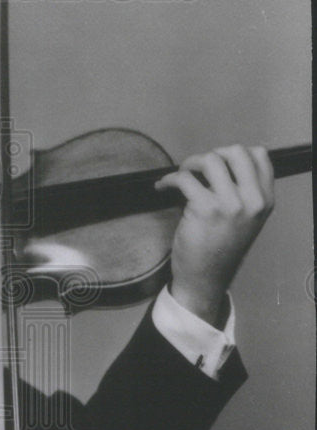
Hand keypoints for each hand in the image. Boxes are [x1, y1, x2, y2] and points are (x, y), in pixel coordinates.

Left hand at [155, 145, 274, 325]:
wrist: (206, 277)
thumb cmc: (221, 247)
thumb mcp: (246, 218)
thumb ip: (243, 191)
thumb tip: (218, 162)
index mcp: (265, 199)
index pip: (259, 155)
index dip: (233, 154)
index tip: (217, 164)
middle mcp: (253, 200)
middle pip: (235, 152)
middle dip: (212, 155)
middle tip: (196, 168)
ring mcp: (231, 204)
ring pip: (210, 160)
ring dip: (189, 163)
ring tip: (181, 176)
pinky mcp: (205, 209)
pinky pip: (184, 178)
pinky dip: (169, 179)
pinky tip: (163, 187)